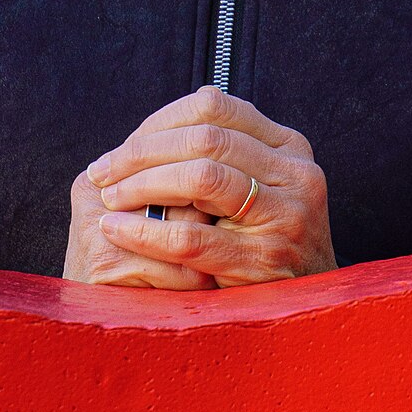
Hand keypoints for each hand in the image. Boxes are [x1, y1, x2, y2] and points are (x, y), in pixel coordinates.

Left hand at [64, 88, 335, 291]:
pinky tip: (116, 230)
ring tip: (111, 199)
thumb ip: (224, 155)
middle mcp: (296, 174)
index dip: (157, 123)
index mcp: (289, 147)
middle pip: (203, 139)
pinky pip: (191, 238)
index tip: (121, 149)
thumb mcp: (262, 187)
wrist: (310, 304)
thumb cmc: (267, 242)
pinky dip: (146, 232)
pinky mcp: (264, 258)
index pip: (212, 107)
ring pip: (200, 177)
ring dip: (142, 184)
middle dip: (141, 153)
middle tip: (102, 173)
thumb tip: (156, 128)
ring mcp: (286, 216)